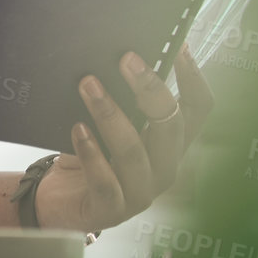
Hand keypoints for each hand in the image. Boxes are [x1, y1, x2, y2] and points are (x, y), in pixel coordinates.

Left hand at [34, 45, 213, 233]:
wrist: (59, 201)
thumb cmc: (89, 154)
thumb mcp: (112, 122)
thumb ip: (123, 98)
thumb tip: (121, 54)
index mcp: (170, 143)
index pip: (199, 110)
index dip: (194, 78)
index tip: (179, 46)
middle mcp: (164, 168)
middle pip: (171, 127)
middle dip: (150, 88)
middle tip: (125, 59)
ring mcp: (141, 193)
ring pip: (134, 152)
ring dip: (110, 114)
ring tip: (88, 85)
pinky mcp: (111, 211)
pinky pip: (105, 182)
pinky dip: (91, 153)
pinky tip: (77, 129)